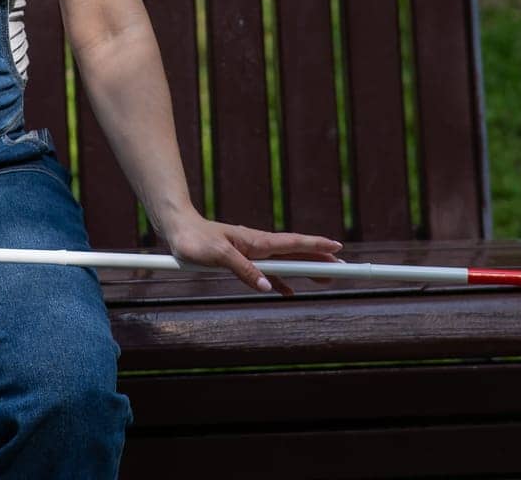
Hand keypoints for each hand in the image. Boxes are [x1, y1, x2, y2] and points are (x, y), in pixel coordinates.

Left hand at [161, 212, 343, 295]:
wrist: (177, 230)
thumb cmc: (195, 240)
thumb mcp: (219, 256)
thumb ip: (244, 270)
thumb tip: (269, 286)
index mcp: (257, 241)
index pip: (294, 243)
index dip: (317, 246)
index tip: (339, 249)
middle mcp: (258, 245)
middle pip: (296, 252)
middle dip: (319, 260)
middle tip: (342, 269)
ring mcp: (251, 251)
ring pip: (285, 262)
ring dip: (305, 270)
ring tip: (324, 279)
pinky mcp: (241, 259)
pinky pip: (269, 271)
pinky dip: (282, 280)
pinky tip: (288, 291)